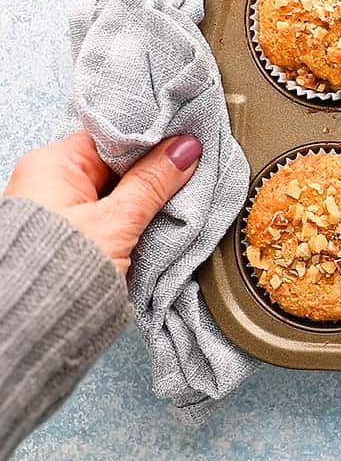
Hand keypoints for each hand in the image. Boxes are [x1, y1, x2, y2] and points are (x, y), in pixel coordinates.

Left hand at [4, 131, 200, 273]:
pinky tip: (154, 221)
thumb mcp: (118, 220)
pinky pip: (107, 214)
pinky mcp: (67, 234)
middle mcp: (49, 181)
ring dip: (144, 197)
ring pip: (113, 190)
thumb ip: (153, 182)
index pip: (111, 136)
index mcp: (52, 163)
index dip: (151, 139)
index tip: (186, 144)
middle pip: (114, 163)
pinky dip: (131, 217)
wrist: (31, 324)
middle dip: (151, 171)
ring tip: (178, 199)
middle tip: (189, 172)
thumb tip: (184, 149)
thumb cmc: (59, 270)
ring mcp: (57, 209)